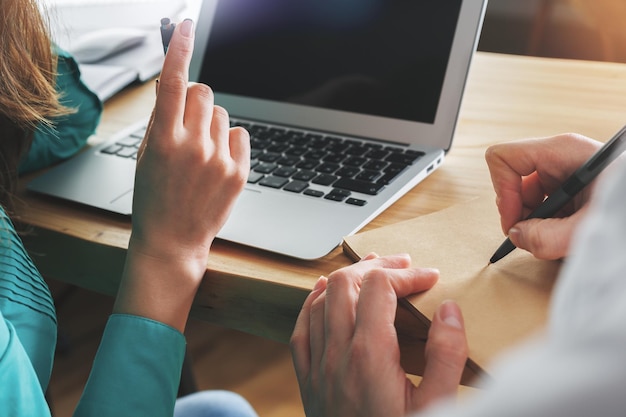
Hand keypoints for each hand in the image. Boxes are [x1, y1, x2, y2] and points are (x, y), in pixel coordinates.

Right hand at [113, 19, 249, 330]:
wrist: (172, 241)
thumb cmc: (154, 198)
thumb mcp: (145, 156)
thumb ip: (160, 120)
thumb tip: (178, 86)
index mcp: (163, 140)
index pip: (171, 82)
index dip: (179, 48)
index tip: (185, 25)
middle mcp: (193, 146)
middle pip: (203, 92)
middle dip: (195, 100)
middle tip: (187, 124)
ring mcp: (219, 160)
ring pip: (223, 115)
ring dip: (212, 125)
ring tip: (201, 154)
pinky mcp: (239, 173)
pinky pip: (240, 135)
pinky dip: (230, 142)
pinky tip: (217, 163)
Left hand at [290, 253, 467, 416]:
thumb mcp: (437, 407)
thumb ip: (446, 356)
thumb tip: (448, 310)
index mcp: (370, 354)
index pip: (380, 287)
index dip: (406, 274)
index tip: (429, 278)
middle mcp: (337, 353)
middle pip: (347, 283)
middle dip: (376, 267)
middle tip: (403, 267)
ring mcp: (317, 365)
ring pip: (322, 300)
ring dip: (347, 279)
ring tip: (371, 272)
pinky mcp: (308, 380)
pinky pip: (301, 328)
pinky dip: (313, 303)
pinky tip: (324, 294)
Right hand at [485, 134, 600, 259]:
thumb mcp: (589, 228)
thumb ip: (547, 237)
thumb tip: (518, 237)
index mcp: (561, 151)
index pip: (503, 158)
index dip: (503, 191)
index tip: (516, 220)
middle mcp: (559, 156)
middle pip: (513, 179)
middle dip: (519, 212)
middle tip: (535, 235)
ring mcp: (565, 171)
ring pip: (526, 195)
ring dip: (535, 221)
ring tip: (559, 236)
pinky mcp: (573, 186)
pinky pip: (543, 203)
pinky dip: (548, 222)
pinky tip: (568, 233)